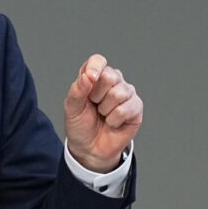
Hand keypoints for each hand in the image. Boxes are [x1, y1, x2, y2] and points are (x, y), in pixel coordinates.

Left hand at [64, 54, 142, 172]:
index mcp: (94, 77)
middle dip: (97, 95)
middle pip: (110, 75)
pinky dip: (115, 119)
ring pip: (119, 93)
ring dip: (106, 109)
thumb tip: (88, 76)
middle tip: (94, 105)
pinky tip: (112, 122)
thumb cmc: (80, 125)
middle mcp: (112, 81)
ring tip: (103, 115)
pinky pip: (127, 108)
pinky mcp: (136, 107)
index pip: (98, 60)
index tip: (90, 79)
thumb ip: (77, 90)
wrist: (90, 148)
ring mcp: (126, 93)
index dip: (95, 67)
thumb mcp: (71, 108)